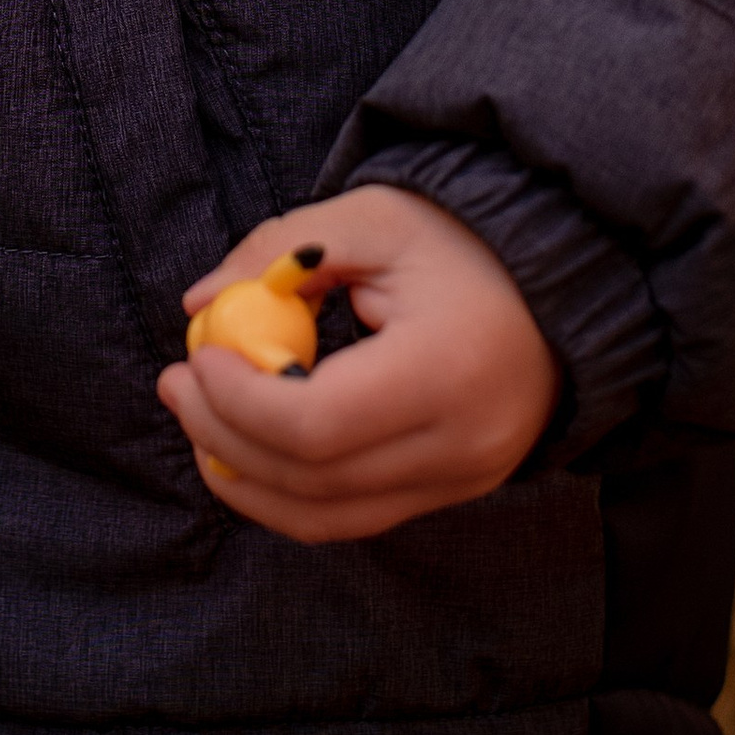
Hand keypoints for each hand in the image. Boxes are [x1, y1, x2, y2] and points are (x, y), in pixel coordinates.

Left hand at [156, 188, 557, 542]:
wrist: (558, 281)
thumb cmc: (464, 240)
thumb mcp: (374, 218)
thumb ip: (281, 248)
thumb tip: (198, 302)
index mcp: (445, 371)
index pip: (317, 423)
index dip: (238, 400)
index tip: (195, 356)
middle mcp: (461, 447)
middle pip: (312, 480)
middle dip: (223, 437)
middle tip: (175, 383)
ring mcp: (462, 482)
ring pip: (326, 516)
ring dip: (245, 477)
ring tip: (196, 417)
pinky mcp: (453, 493)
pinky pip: (354, 516)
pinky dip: (289, 491)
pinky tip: (245, 447)